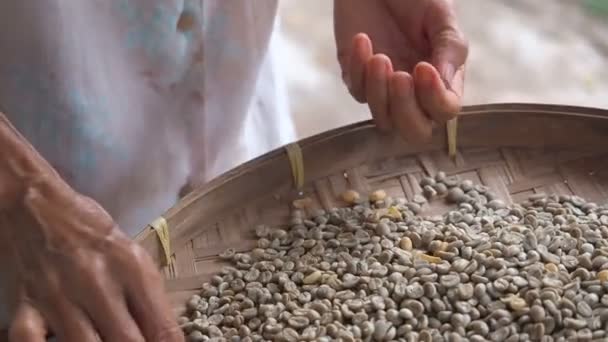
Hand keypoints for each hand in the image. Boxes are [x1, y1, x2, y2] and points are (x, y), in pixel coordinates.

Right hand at [0, 116, 182, 340]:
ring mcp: (59, 298)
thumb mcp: (134, 256)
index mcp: (131, 269)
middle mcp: (98, 284)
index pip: (161, 325)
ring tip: (108, 341)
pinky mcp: (26, 306)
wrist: (40, 208)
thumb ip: (150, 297)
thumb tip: (166, 336)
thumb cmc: (95, 233)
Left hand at [334, 0, 467, 142]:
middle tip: (400, 77)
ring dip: (379, 92)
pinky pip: (357, 91)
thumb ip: (448, 48)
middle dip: (406, 111)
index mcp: (443, 78)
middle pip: (414, 131)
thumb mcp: (440, 16)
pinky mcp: (358, 78)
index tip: (423, 68)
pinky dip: (358, 68)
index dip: (435, 100)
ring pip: (382, 120)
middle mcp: (416, 91)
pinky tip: (363, 40)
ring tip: (379, 56)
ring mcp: (385, 89)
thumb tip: (445, 83)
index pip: (444, 111)